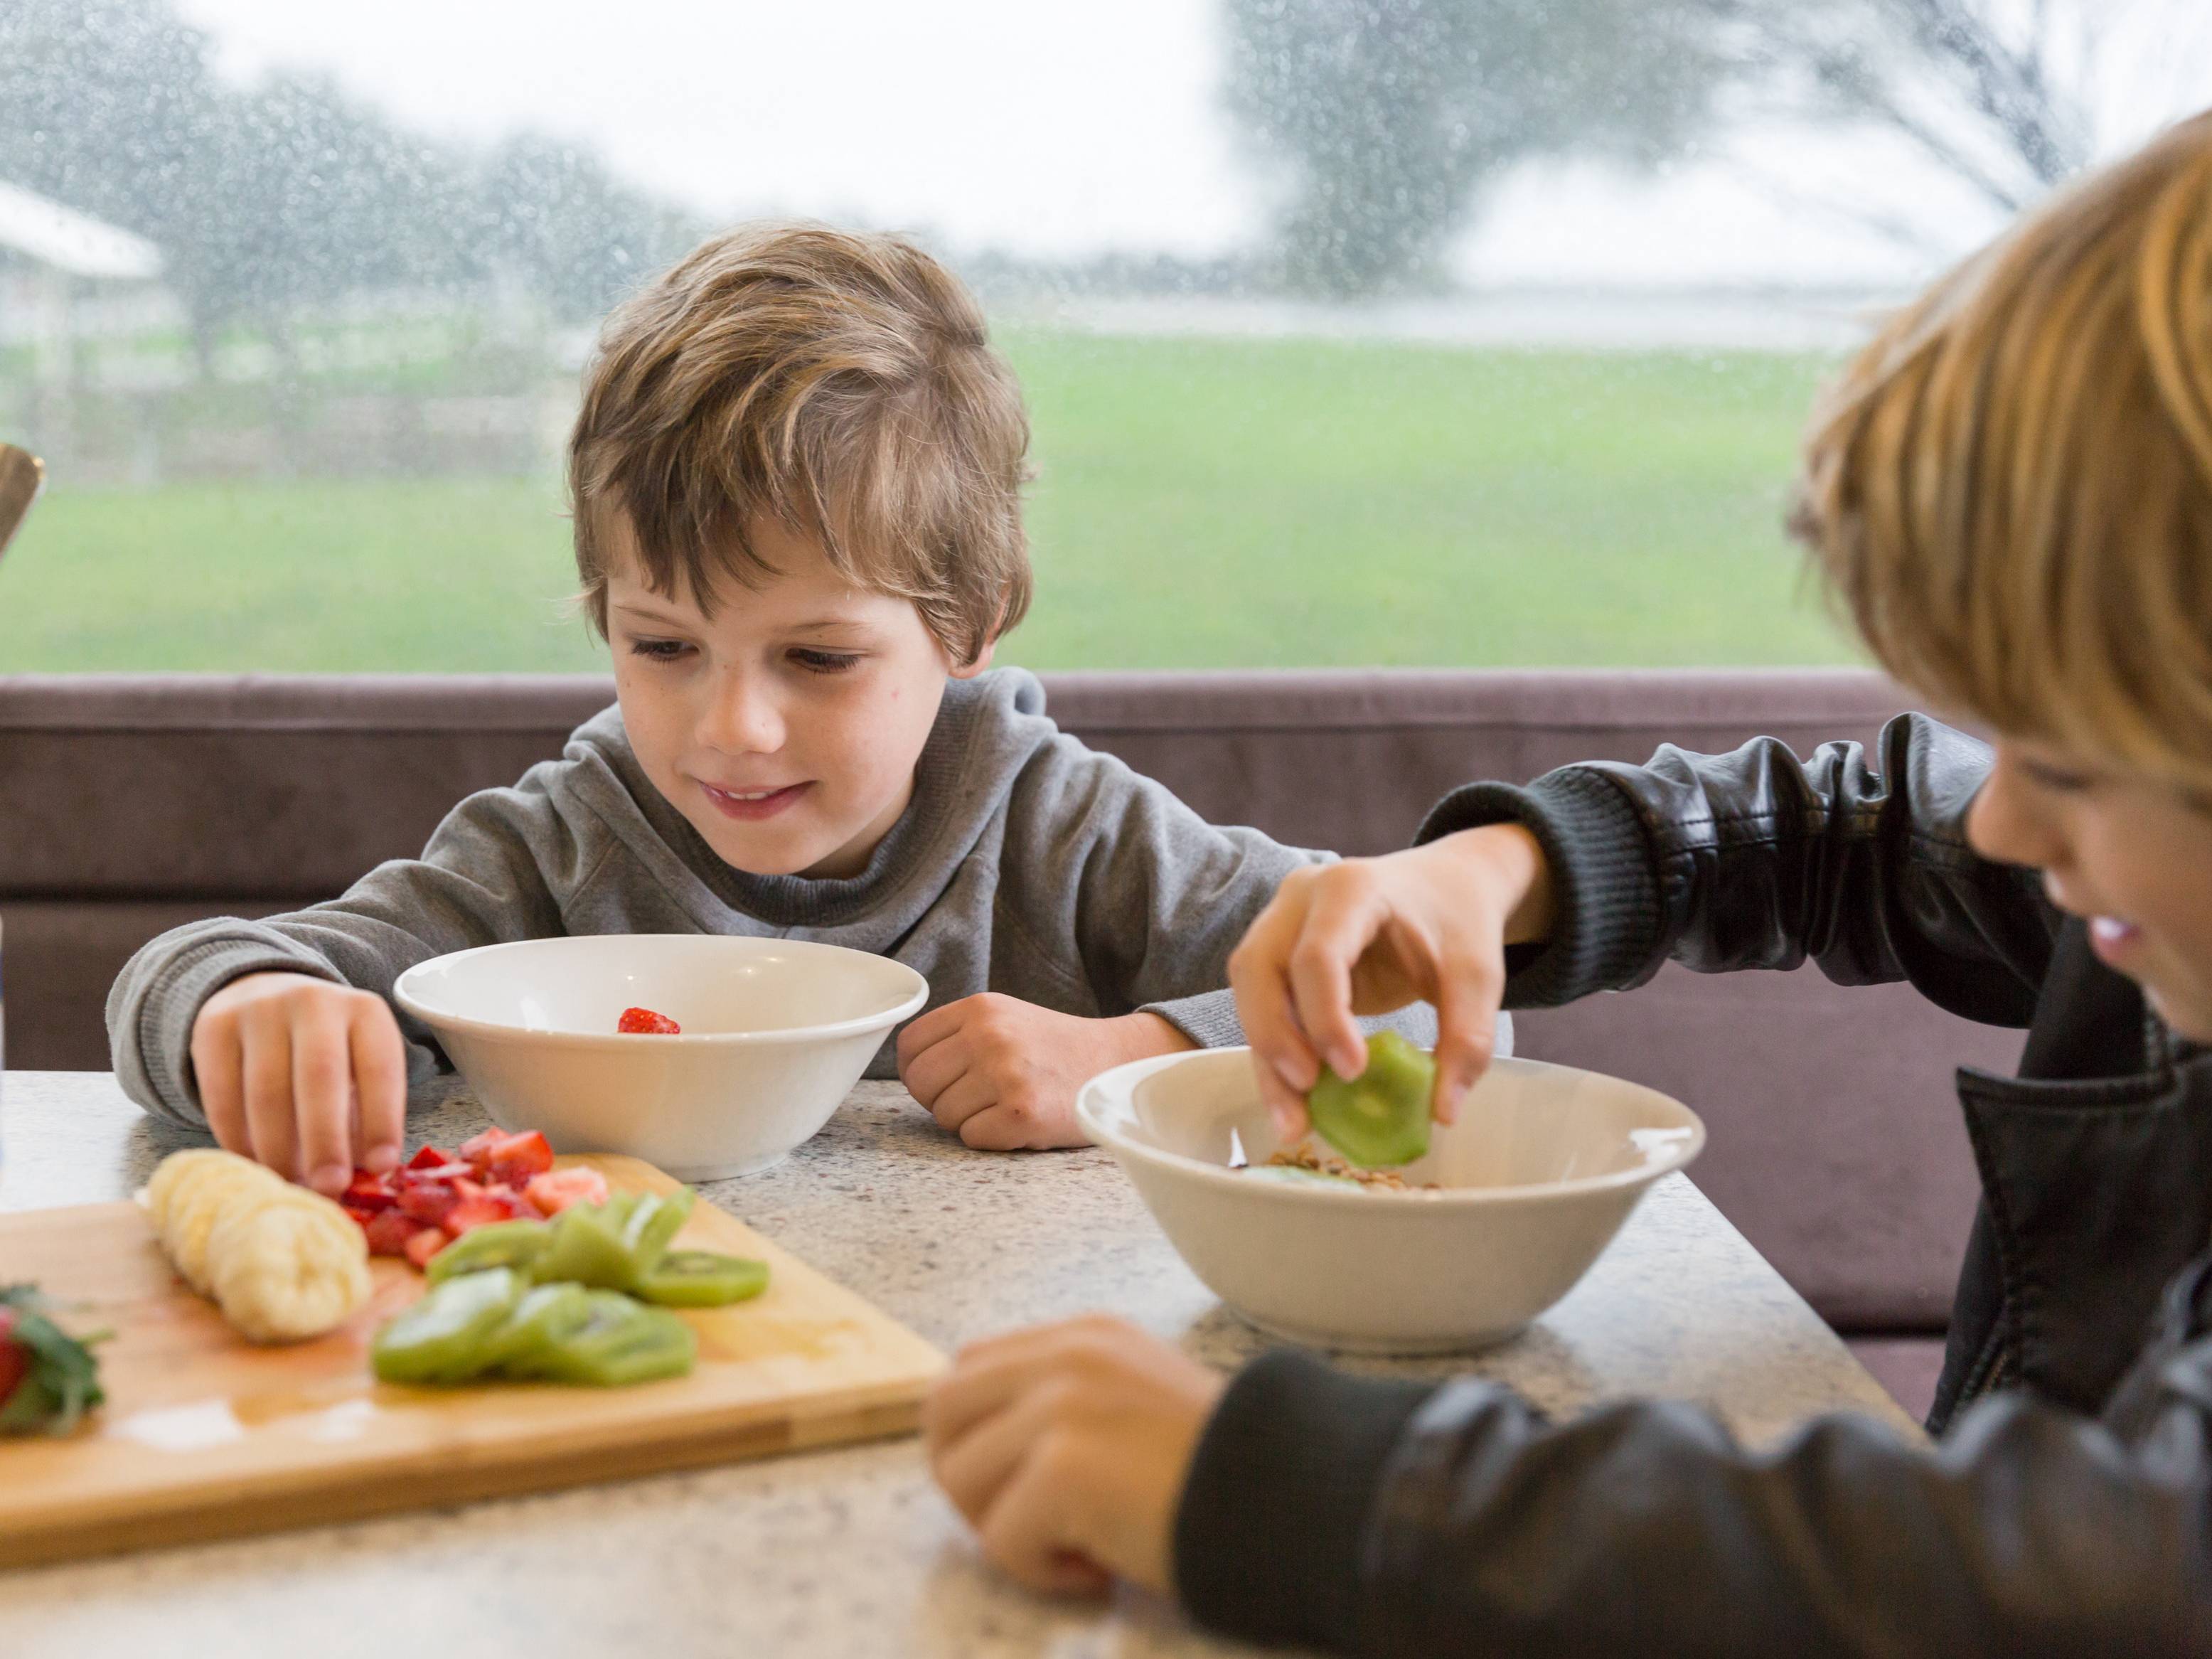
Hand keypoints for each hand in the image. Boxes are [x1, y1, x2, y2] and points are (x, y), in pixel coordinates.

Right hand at [189, 971, 407, 1194]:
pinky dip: (237, 1138)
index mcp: (365, 1011)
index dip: (382, 1120)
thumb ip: (364, 1114)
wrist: (262, 995)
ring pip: (266, 1090)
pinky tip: (252, 1164)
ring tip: (289, 1185)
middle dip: (325, 1140)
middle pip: (320, 1076)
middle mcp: (315, 1002)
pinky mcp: (214, 1027)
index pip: (380, 1068)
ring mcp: (260, 1009)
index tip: (381, 1167)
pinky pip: (222, 1093)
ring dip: (277, 1149)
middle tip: (328, 1188)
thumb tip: (367, 1177)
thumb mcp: (357, 1064)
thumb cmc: (326, 1048)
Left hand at [897, 995, 1195, 1149]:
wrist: (1116, 1064)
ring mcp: (1005, 1074)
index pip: (909, 1046)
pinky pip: (972, 1138)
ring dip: (969, 1120)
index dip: (919, 1071)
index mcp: (980, 1008)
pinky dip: (992, 1138)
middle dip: (941, 1099)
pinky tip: (1020, 1122)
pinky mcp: (1021, 1113)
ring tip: (1005, 1105)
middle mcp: (989, 1036)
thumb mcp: (1005, 1018)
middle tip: (977, 1098)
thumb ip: (958, 1033)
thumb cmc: (1053, 1049)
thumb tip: (908, 1067)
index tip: (944, 1080)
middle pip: (919, 1083)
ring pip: (943, 1115)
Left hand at [925, 1315, 1225, 1598]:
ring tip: (1081, 1545)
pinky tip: (1102, 1569)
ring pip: (959, 1478)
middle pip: (942, 1411)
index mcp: (1084, 1337)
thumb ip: (1069, 1402)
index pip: (970, 1370)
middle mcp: (1066, 1355)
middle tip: (1035, 1522)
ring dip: (1007, 1531)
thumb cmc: (1225, 1475)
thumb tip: (991, 1449)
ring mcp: (1061, 1404)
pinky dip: (1041, 1573)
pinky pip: (1000, 1539)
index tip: (1030, 1486)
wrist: (1292, 1501)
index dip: (979, 1439)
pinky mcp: (1062, 1465)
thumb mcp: (1139, 1404)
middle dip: (970, 1481)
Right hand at [1228, 824, 1553, 1136]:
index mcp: (1353, 888)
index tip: (1354, 1070)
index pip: (1318, 954)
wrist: (1447, 885)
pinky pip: (1262, 1004)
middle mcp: (1302, 897)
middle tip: (1308, 1091)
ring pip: (1249, 988)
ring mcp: (1282, 921)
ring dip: (1266, 1056)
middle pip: (1259, 967)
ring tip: (1294, 1121)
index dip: (1325, 1016)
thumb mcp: (1478, 974)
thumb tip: (1443, 1113)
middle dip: (1274, 1037)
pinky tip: (1295, 1102)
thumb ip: (1468, 1038)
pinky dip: (1274, 1054)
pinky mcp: (1279, 951)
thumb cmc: (1459, 922)